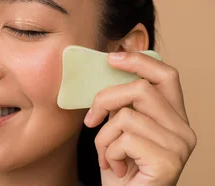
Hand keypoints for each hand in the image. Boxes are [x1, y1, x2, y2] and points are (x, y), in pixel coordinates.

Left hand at [84, 52, 196, 185]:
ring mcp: (179, 146)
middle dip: (105, 99)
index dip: (139, 61)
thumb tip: (106, 75)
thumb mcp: (118, 132)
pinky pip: (124, 140)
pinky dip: (108, 154)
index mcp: (174, 118)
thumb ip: (121, 107)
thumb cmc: (120, 171)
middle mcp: (183, 130)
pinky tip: (116, 169)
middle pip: (141, 89)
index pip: (166, 76)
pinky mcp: (168, 162)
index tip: (111, 58)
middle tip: (91, 120)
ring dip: (103, 138)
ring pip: (126, 117)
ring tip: (108, 157)